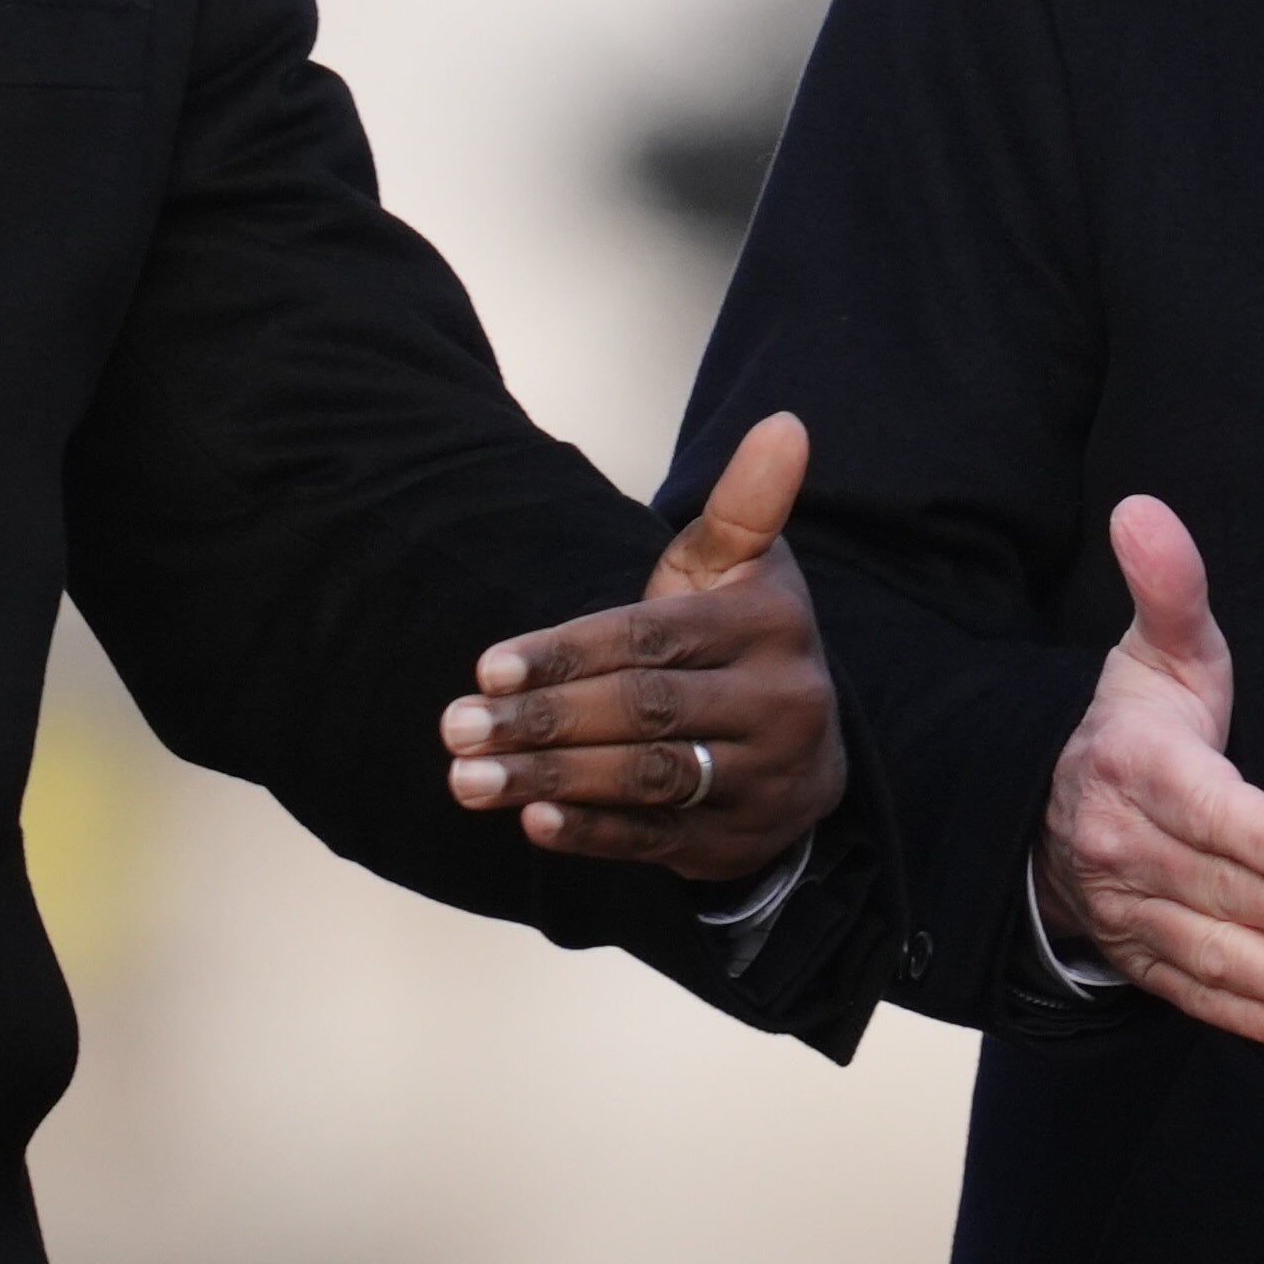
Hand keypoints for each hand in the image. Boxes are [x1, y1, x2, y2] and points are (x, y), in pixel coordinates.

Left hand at [438, 412, 846, 883]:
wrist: (806, 751)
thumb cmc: (739, 639)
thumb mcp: (743, 567)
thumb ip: (745, 502)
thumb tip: (784, 422)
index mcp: (767, 624)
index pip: (651, 638)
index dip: (566, 653)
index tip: (488, 669)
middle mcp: (777, 703)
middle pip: (644, 710)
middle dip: (543, 719)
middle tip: (457, 727)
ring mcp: (762, 779)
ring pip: (646, 778)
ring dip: (551, 779)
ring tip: (469, 779)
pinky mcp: (737, 840)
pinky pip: (657, 838)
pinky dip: (593, 832)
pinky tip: (532, 819)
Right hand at [1037, 494, 1263, 1049]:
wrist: (1050, 796)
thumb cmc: (1135, 718)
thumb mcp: (1157, 648)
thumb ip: (1168, 585)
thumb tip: (1143, 508)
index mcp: (1135, 762)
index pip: (1203, 805)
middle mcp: (1121, 841)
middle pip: (1215, 885)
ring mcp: (1126, 905)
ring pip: (1206, 947)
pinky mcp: (1137, 952)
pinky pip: (1190, 990)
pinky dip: (1247, 1014)